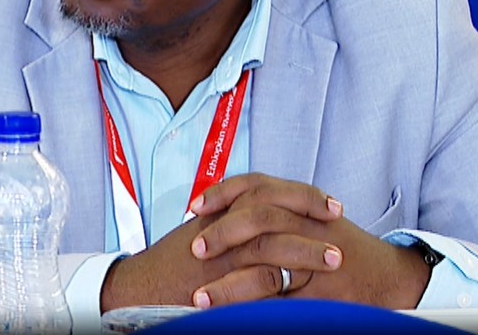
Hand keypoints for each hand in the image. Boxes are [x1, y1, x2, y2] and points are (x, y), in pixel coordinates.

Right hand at [101, 174, 347, 310]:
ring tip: (334, 256)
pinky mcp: (220, 278)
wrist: (141, 288)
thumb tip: (260, 228)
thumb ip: (229, 228)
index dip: (297, 193)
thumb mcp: (201, 238)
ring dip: (306, 248)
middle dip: (307, 207)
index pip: (263, 189)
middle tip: (336, 214)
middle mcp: (220, 225)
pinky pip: (258, 274)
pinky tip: (307, 285)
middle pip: (271, 205)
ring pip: (271, 240)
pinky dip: (284, 278)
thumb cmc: (170, 268)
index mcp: (219, 211)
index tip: (326, 203)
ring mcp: (221, 252)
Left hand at [187, 174, 429, 309]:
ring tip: (201, 298)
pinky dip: (257, 311)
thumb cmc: (347, 249)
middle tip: (195, 250)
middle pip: (260, 221)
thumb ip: (278, 213)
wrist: (395, 278)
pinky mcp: (322, 298)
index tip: (194, 208)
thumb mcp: (313, 221)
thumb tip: (225, 214)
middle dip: (222, 235)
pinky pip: (284, 305)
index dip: (223, 195)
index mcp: (303, 208)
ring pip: (267, 271)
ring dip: (230, 287)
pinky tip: (234, 318)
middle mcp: (310, 230)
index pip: (258, 189)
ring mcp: (316, 265)